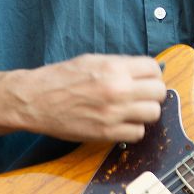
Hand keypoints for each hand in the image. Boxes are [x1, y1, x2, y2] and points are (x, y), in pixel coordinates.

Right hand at [12, 53, 166, 142]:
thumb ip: (120, 65)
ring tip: (133, 109)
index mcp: (114, 68)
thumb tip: (143, 71)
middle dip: (152, 92)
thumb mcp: (92, 60)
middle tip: (142, 95)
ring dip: (146, 112)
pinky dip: (134, 129)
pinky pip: (138, 133)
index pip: (154, 69)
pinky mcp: (106, 133)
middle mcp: (117, 90)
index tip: (146, 78)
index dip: (152, 73)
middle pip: (159, 92)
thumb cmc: (60, 78)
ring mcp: (113, 113)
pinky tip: (123, 123)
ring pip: (153, 114)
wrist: (34, 100)